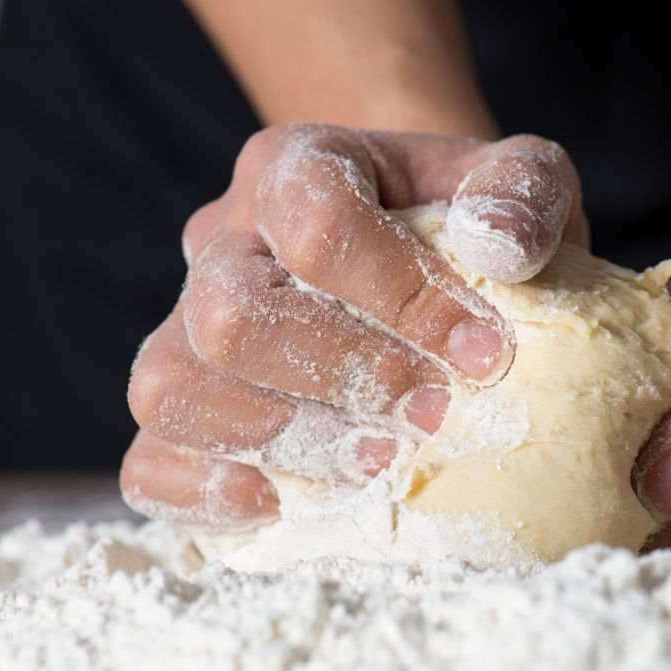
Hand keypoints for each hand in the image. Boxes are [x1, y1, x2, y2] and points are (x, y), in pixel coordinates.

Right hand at [122, 124, 584, 528]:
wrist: (418, 250)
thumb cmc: (465, 224)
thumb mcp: (517, 182)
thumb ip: (522, 189)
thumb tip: (498, 246)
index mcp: (297, 165)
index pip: (318, 220)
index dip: (400, 293)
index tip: (483, 353)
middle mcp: (225, 237)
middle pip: (233, 314)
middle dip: (341, 377)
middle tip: (432, 414)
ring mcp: (186, 322)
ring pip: (173, 387)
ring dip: (281, 440)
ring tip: (375, 464)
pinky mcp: (184, 402)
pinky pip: (148, 458)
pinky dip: (202, 493)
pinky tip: (282, 505)